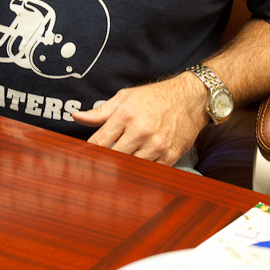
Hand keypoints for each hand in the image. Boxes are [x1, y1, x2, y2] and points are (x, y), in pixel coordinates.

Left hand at [71, 72, 208, 164]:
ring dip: (123, 169)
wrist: (192, 98)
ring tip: (118, 168)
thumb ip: (100, 111)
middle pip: (113, 158)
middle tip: (96, 169)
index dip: (88, 154)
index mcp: (126, 115)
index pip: (99, 142)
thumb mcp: (125, 98)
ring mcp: (156, 145)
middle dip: (104, 163)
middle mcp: (141, 131)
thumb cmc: (156, 97)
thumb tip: (77, 116)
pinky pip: (150, 172)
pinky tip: (137, 169)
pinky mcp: (170, 156)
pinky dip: (142, 172)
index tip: (83, 160)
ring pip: (131, 168)